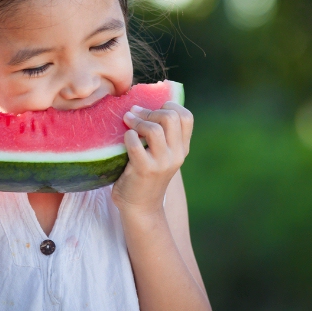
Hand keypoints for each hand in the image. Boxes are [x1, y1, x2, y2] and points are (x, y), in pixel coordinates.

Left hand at [112, 101, 193, 216]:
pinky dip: (128, 136)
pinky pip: (135, 143)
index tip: (153, 109)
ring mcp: (162, 163)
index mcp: (182, 148)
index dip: (169, 106)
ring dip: (137, 121)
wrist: (140, 208)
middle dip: (150, 111)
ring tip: (127, 121)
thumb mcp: (161, 155)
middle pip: (171, 117)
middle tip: (136, 114)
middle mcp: (176, 154)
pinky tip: (125, 138)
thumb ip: (161, 135)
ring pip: (154, 129)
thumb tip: (143, 104)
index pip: (186, 117)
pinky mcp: (144, 170)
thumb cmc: (145, 175)